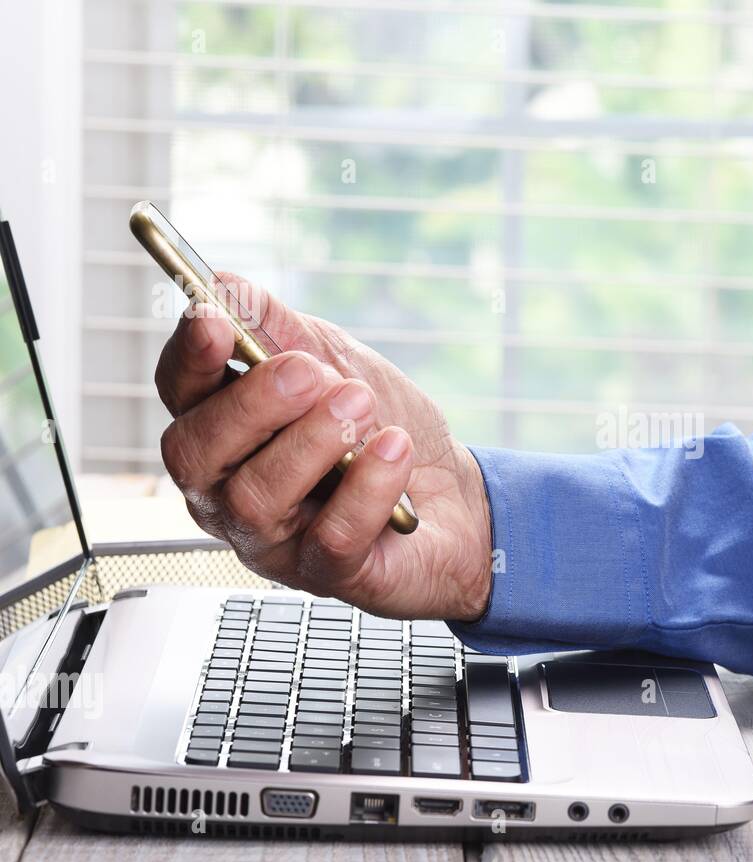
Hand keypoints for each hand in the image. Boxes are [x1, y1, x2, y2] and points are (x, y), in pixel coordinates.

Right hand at [154, 273, 492, 620]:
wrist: (459, 499)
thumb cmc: (387, 434)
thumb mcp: (340, 363)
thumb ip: (283, 331)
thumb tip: (227, 285)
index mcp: (227, 433)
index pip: (180, 395)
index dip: (188, 358)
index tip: (211, 318)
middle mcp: (231, 490)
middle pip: (197, 453)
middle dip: (251, 406)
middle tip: (309, 372)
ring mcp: (274, 540)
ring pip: (258, 497)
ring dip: (313, 441)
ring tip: (359, 405)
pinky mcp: (327, 573)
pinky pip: (332, 535)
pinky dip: (366, 485)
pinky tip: (394, 449)